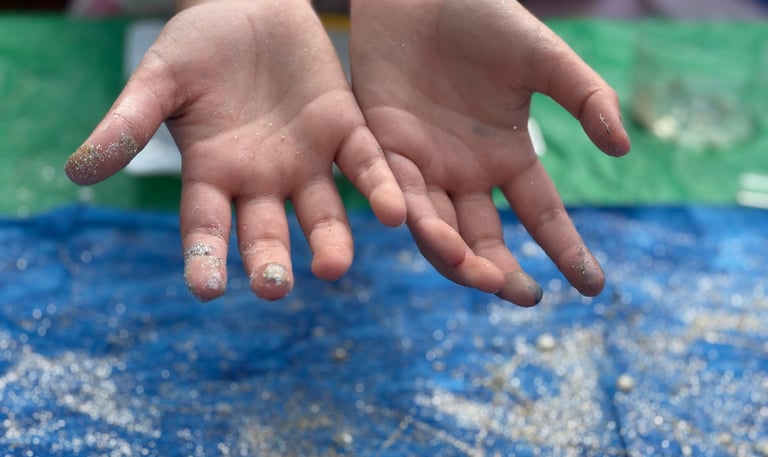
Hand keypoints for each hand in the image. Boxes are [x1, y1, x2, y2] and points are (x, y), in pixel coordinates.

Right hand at [66, 0, 404, 300]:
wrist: (251, 4)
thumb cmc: (199, 44)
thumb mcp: (160, 79)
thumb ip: (130, 122)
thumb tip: (78, 170)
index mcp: (213, 174)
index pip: (205, 229)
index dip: (205, 259)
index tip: (207, 291)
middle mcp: (262, 180)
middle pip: (266, 232)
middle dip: (270, 260)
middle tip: (276, 286)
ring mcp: (307, 161)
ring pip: (321, 212)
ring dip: (331, 241)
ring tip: (333, 267)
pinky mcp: (345, 131)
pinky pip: (365, 166)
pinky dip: (379, 189)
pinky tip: (395, 214)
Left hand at [350, 0, 629, 305]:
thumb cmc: (483, 16)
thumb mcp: (543, 57)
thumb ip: (584, 96)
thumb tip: (623, 148)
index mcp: (508, 157)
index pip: (541, 216)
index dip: (566, 250)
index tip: (593, 286)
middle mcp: (466, 173)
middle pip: (484, 239)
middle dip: (501, 271)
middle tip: (522, 295)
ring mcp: (424, 167)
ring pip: (438, 228)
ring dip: (456, 255)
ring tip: (480, 273)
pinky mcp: (381, 150)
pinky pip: (393, 192)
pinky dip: (408, 213)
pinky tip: (425, 231)